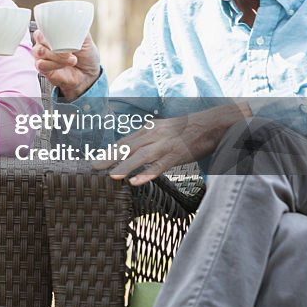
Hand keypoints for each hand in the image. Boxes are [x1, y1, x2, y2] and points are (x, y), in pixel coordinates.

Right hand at [32, 28, 100, 99]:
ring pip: (40, 51)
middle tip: (69, 50)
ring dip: (57, 56)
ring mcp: (42, 55)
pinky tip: (64, 65)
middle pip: (39, 37)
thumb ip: (77, 29)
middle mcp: (44, 42)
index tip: (63, 35)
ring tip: (72, 59)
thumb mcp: (86, 39)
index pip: (44, 25)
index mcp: (53, 32)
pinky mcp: (42, 68)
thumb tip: (72, 23)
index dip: (51, 29)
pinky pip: (41, 64)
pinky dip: (54, 64)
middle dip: (55, 43)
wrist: (88, 73)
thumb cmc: (85, 55)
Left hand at [93, 104, 250, 184]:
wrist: (211, 124)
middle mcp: (154, 135)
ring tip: (112, 177)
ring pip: (141, 157)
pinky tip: (136, 182)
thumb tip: (133, 148)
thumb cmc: (188, 129)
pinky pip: (159, 166)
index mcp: (150, 129)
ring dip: (125, 166)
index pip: (125, 141)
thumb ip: (148, 138)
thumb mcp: (163, 129)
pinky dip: (147, 174)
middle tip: (94, 167)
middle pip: (128, 147)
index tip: (96, 159)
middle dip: (110, 158)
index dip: (110, 150)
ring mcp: (165, 145)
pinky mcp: (177, 155)